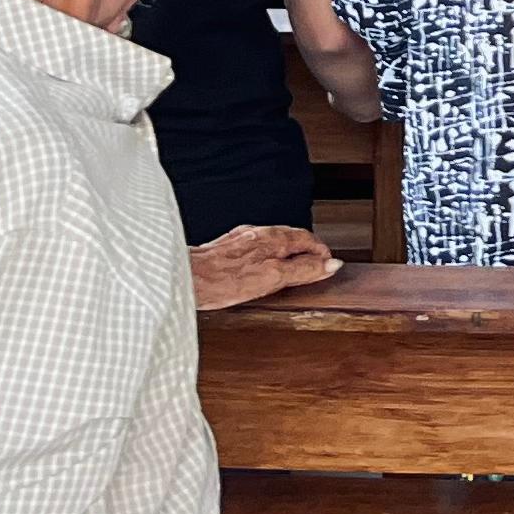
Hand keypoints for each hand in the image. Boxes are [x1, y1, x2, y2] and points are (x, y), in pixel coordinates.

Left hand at [189, 225, 337, 311]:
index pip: (310, 239)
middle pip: (292, 238)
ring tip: (287, 274)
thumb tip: (331, 264)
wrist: (183, 278)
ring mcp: (241, 238)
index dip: (321, 254)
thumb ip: (303, 270)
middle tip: (311, 272)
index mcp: (274, 238)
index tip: (326, 268)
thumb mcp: (272, 279)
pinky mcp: (226, 247)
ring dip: (285, 256)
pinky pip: (255, 249)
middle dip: (305, 253)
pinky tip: (258, 273)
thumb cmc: (222, 281)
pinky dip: (265, 259)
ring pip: (273, 243)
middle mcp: (259, 233)